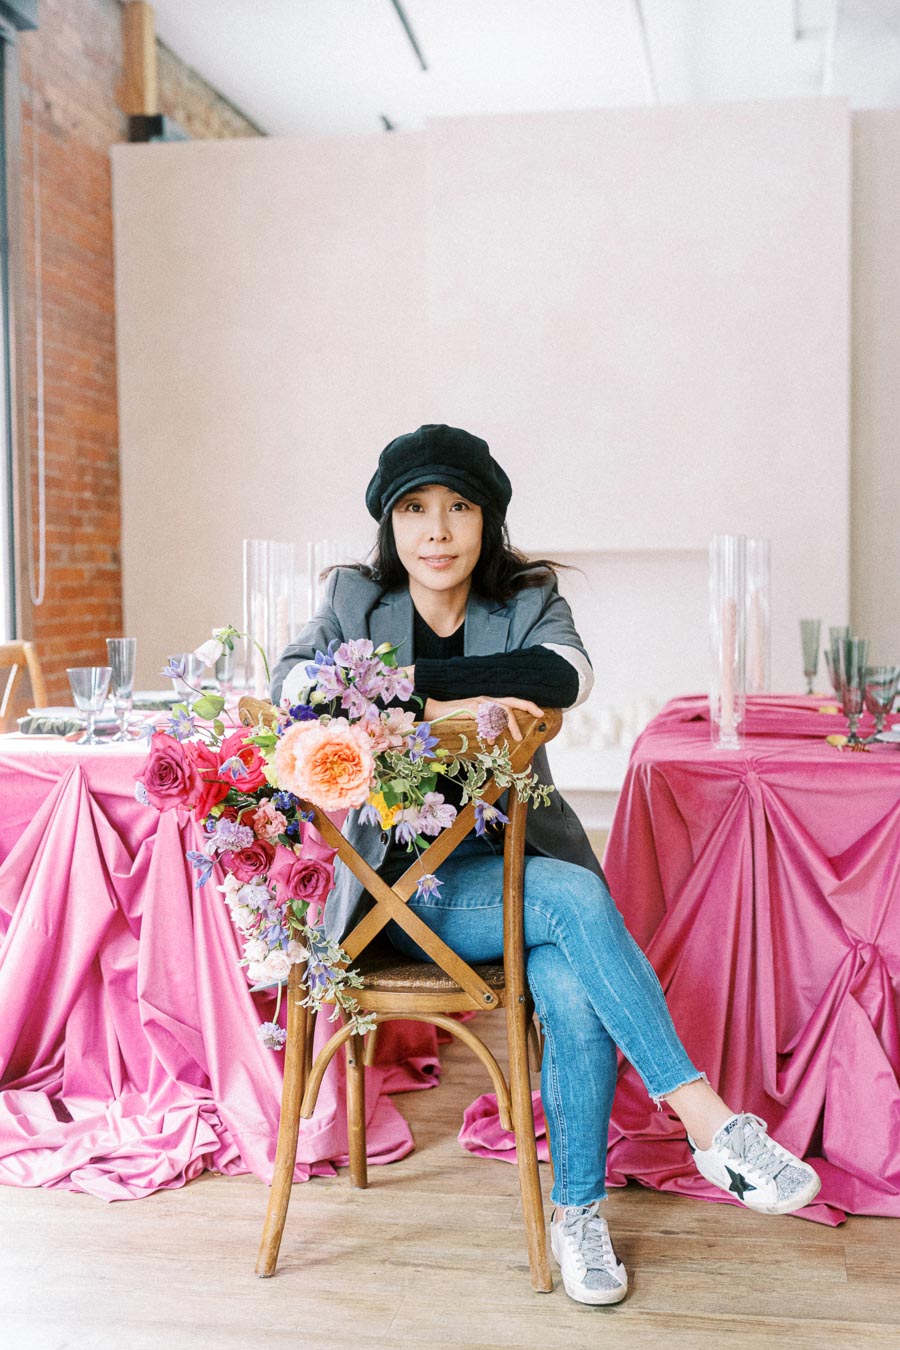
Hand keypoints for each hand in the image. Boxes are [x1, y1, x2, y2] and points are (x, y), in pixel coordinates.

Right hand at [422, 694, 542, 741]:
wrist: (434, 710)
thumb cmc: (453, 717)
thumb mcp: (473, 720)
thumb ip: (485, 724)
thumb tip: (495, 736)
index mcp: (488, 701)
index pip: (511, 701)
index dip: (527, 705)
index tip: (540, 712)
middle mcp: (486, 699)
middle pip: (512, 702)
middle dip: (528, 707)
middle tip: (540, 715)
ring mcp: (479, 703)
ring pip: (502, 711)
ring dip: (511, 725)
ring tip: (517, 738)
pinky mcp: (471, 708)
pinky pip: (486, 719)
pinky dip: (491, 730)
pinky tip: (491, 740)